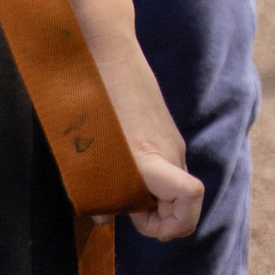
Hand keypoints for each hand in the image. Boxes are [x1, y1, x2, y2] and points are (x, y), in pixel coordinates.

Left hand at [98, 37, 203, 238]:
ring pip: (171, 187)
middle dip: (156, 218)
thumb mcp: (83, 155)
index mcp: (153, 158)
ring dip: (150, 198)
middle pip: (182, 204)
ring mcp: (170, 140)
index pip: (191, 197)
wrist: (106, 51)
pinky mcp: (164, 130)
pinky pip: (165, 168)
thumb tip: (102, 217)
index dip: (173, 223)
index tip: (141, 220)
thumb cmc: (90, 101)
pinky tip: (118, 166)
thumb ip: (96, 191)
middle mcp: (171, 152)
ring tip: (115, 185)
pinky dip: (148, 179)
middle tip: (122, 207)